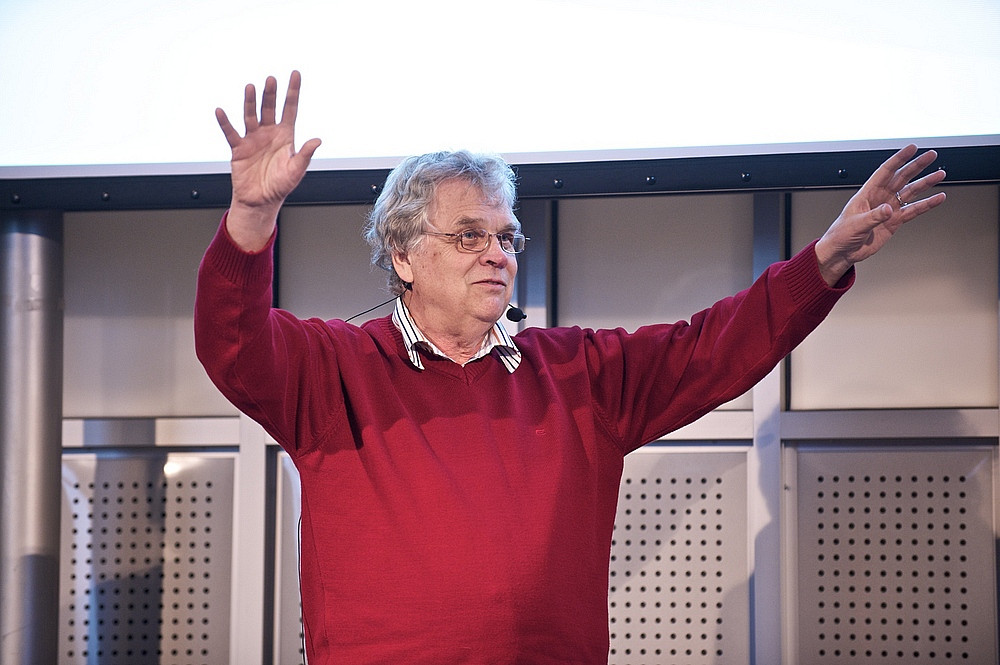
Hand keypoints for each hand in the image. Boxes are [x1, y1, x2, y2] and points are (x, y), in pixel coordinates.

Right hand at [216, 71, 321, 248]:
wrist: (261, 201)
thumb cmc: (280, 186)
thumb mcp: (296, 171)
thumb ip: (305, 155)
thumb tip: (317, 140)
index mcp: (286, 136)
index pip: (290, 109)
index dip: (293, 91)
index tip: (295, 74)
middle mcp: (269, 133)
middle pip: (270, 108)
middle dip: (271, 94)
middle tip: (271, 79)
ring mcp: (253, 138)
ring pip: (251, 115)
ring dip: (250, 102)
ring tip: (251, 88)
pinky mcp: (239, 148)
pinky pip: (231, 132)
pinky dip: (225, 122)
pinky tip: (220, 111)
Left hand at [815, 144, 946, 285]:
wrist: (843, 251)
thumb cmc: (841, 235)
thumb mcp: (856, 224)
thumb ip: (873, 216)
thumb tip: (888, 209)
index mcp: (867, 193)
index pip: (885, 171)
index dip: (898, 159)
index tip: (912, 148)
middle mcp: (880, 198)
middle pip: (901, 178)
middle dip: (916, 166)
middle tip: (931, 156)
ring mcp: (888, 209)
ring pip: (910, 192)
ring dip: (925, 183)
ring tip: (939, 174)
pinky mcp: (894, 221)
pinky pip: (913, 210)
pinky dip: (926, 204)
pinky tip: (937, 198)